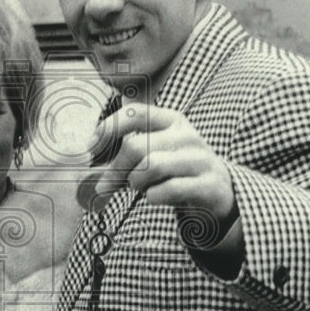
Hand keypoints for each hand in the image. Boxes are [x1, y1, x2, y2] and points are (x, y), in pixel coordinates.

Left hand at [90, 105, 236, 223]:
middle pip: (136, 147)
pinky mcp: (207, 184)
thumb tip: (90, 172)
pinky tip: (155, 197)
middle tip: (106, 185)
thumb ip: (125, 157)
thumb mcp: (156, 153)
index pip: (135, 113)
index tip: (90, 148)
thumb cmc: (177, 170)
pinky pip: (168, 190)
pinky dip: (153, 196)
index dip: (108, 128)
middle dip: (116, 170)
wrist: (219, 190)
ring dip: (136, 182)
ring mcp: (199, 159)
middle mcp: (186, 135)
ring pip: (151, 167)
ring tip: (139, 188)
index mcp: (171, 120)